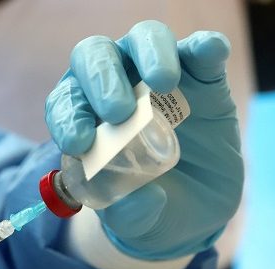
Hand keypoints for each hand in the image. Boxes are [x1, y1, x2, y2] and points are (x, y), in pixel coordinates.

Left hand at [45, 20, 243, 258]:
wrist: (193, 207)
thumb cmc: (148, 207)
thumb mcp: (136, 222)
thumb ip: (130, 214)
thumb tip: (142, 199)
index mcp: (85, 119)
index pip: (65, 104)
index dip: (67, 117)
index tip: (79, 143)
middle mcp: (114, 88)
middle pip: (94, 58)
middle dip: (101, 80)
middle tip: (118, 113)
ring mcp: (156, 79)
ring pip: (142, 40)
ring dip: (149, 54)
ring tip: (163, 83)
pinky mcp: (202, 78)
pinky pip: (200, 50)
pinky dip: (203, 47)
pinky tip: (210, 53)